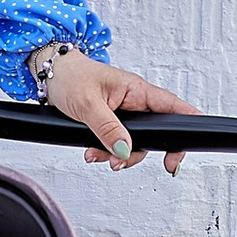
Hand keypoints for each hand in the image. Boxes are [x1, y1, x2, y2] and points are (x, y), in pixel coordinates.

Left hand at [35, 48, 192, 173]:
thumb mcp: (88, 103)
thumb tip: (123, 149)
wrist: (52, 73)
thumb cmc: (71, 76)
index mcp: (137, 90)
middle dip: (136, 152)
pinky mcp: (113, 121)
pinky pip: (118, 141)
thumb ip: (107, 128)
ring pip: (133, 142)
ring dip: (116, 153)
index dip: (184, 128)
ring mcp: (125, 112)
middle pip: (152, 134)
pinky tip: (93, 151)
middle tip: (120, 162)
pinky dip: (107, 150)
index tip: (179, 153)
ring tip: (96, 154)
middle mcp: (135, 101)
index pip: (172, 107)